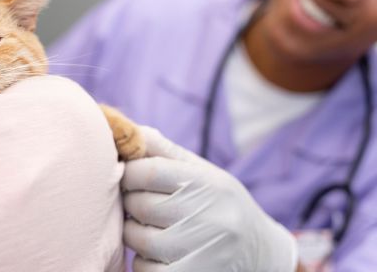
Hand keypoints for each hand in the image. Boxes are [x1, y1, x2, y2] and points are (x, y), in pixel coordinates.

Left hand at [122, 126, 297, 271]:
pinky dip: (143, 262)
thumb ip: (166, 152)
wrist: (261, 253)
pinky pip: (145, 269)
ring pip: (138, 239)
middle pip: (140, 205)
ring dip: (134, 233)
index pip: (150, 171)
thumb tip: (131, 133)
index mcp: (210, 184)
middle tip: (139, 204)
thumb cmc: (222, 205)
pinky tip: (158, 254)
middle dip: (130, 203)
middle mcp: (211, 217)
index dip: (130, 172)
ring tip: (149, 227)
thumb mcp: (204, 173)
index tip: (131, 176)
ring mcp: (204, 252)